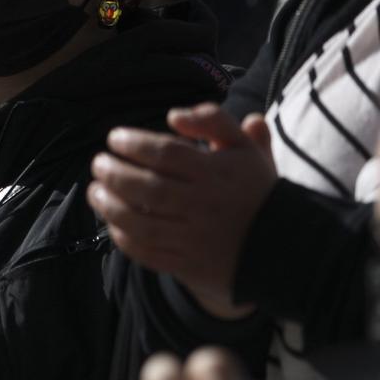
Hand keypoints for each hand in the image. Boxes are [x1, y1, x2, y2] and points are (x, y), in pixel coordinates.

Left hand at [89, 103, 277, 317]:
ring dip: (109, 205)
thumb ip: (215, 121)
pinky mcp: (189, 265)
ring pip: (141, 223)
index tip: (114, 138)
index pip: (166, 153)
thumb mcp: (245, 149)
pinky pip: (147, 253)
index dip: (134, 143)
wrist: (285, 246)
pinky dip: (123, 237)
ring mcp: (195, 239)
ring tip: (94, 190)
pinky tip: (112, 221)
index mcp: (217, 174)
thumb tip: (175, 115)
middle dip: (114, 173)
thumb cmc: (253, 189)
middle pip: (148, 188)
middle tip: (98, 163)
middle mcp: (204, 206)